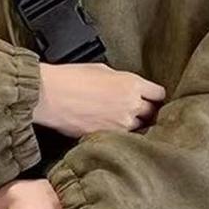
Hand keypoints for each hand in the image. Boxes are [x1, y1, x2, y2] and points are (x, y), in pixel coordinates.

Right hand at [33, 62, 165, 136]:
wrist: (49, 95)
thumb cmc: (71, 78)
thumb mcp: (103, 70)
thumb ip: (122, 81)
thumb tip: (128, 89)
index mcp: (132, 84)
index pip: (158, 94)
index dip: (154, 96)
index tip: (151, 98)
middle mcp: (131, 105)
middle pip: (152, 113)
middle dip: (146, 111)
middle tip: (137, 110)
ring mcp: (120, 124)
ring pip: (138, 128)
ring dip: (132, 125)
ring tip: (120, 120)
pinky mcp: (107, 136)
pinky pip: (121, 138)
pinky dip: (119, 134)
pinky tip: (109, 127)